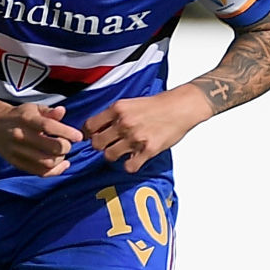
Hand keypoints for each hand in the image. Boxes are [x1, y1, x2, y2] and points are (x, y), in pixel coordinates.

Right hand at [0, 102, 84, 176]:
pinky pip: (39, 172)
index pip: (49, 127)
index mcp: (26, 120)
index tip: (78, 136)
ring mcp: (18, 152)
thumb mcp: (32, 108)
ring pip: (47, 163)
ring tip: (62, 153)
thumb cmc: (18, 116)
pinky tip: (62, 164)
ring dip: (61, 160)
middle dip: (65, 147)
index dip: (67, 132)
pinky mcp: (17, 163)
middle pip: (51, 148)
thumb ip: (49, 112)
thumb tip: (62, 112)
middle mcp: (21, 136)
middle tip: (67, 143)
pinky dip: (55, 171)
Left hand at [82, 89, 210, 173]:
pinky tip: (135, 158)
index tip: (91, 137)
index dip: (88, 133)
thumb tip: (98, 127)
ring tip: (123, 151)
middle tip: (108, 144)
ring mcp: (135, 138)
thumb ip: (115, 114)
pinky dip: (130, 165)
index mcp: (118, 109)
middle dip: (100, 146)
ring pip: (109, 156)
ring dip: (114, 155)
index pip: (89, 126)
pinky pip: (129, 166)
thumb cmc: (158, 104)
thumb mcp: (131, 102)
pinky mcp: (148, 150)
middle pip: (96, 143)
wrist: (181, 107)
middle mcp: (124, 123)